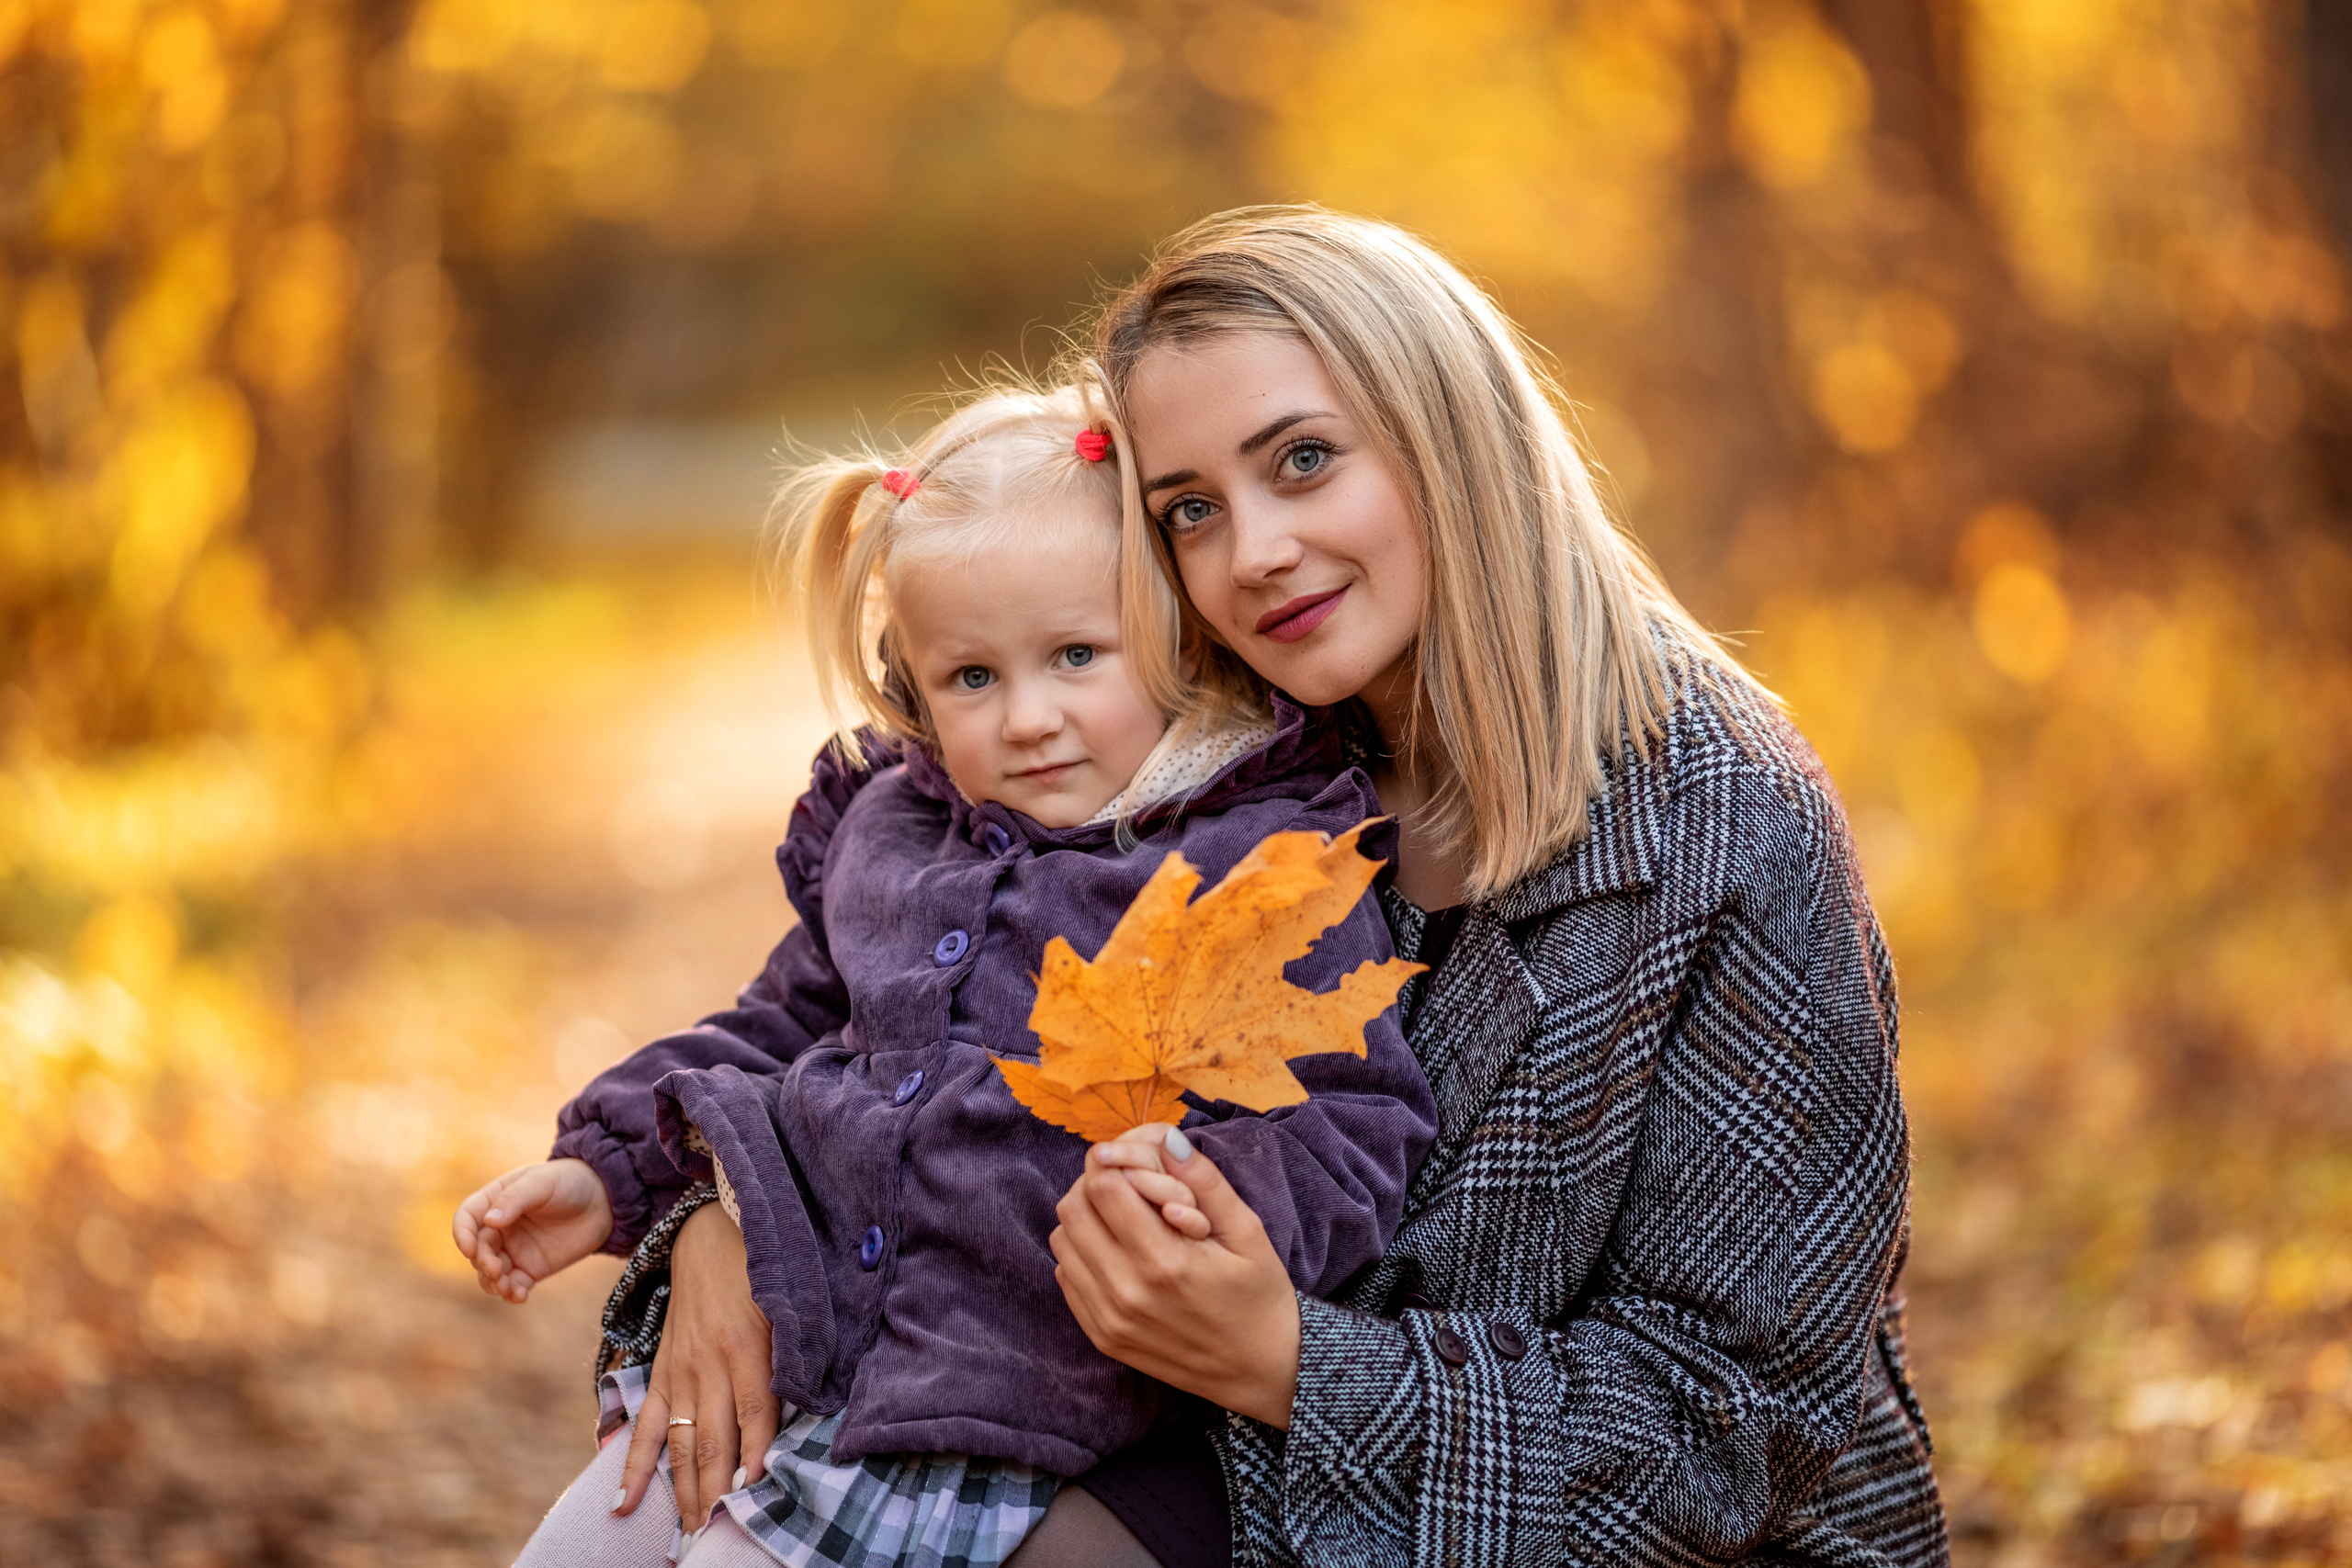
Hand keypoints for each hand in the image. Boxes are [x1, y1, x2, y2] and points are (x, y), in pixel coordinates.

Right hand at [452, 1158, 612, 1302]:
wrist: (604, 1199)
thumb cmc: (569, 1182)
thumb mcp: (542, 1183)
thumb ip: (515, 1199)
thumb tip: (489, 1221)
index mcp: (495, 1201)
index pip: (466, 1219)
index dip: (462, 1234)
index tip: (471, 1248)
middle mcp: (499, 1228)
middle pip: (477, 1250)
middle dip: (482, 1262)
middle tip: (497, 1269)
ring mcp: (514, 1250)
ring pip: (490, 1273)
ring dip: (492, 1283)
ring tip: (507, 1286)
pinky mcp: (531, 1269)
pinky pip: (513, 1285)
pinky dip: (511, 1294)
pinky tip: (520, 1296)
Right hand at [616, 1202, 779, 1535]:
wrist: (711, 1236)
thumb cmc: (764, 1275)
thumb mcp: (790, 1306)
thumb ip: (797, 1355)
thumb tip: (811, 1409)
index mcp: (747, 1346)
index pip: (755, 1413)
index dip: (755, 1455)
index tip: (752, 1496)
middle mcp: (708, 1364)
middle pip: (712, 1441)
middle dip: (715, 1494)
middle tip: (715, 1538)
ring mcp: (679, 1373)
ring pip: (679, 1444)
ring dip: (683, 1493)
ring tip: (687, 1536)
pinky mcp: (660, 1374)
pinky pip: (644, 1427)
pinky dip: (632, 1466)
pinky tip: (623, 1503)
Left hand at [1050, 1125, 1300, 1428]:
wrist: (1264, 1373)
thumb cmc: (1260, 1297)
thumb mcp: (1247, 1232)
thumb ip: (1204, 1180)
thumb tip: (1166, 1135)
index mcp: (1164, 1261)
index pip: (1103, 1186)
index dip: (1116, 1162)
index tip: (1138, 1163)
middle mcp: (1126, 1292)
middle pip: (1073, 1208)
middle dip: (1098, 1185)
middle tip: (1131, 1187)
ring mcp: (1109, 1320)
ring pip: (1062, 1241)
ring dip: (1087, 1219)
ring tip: (1127, 1221)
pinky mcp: (1102, 1337)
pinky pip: (1066, 1278)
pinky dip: (1083, 1255)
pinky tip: (1121, 1255)